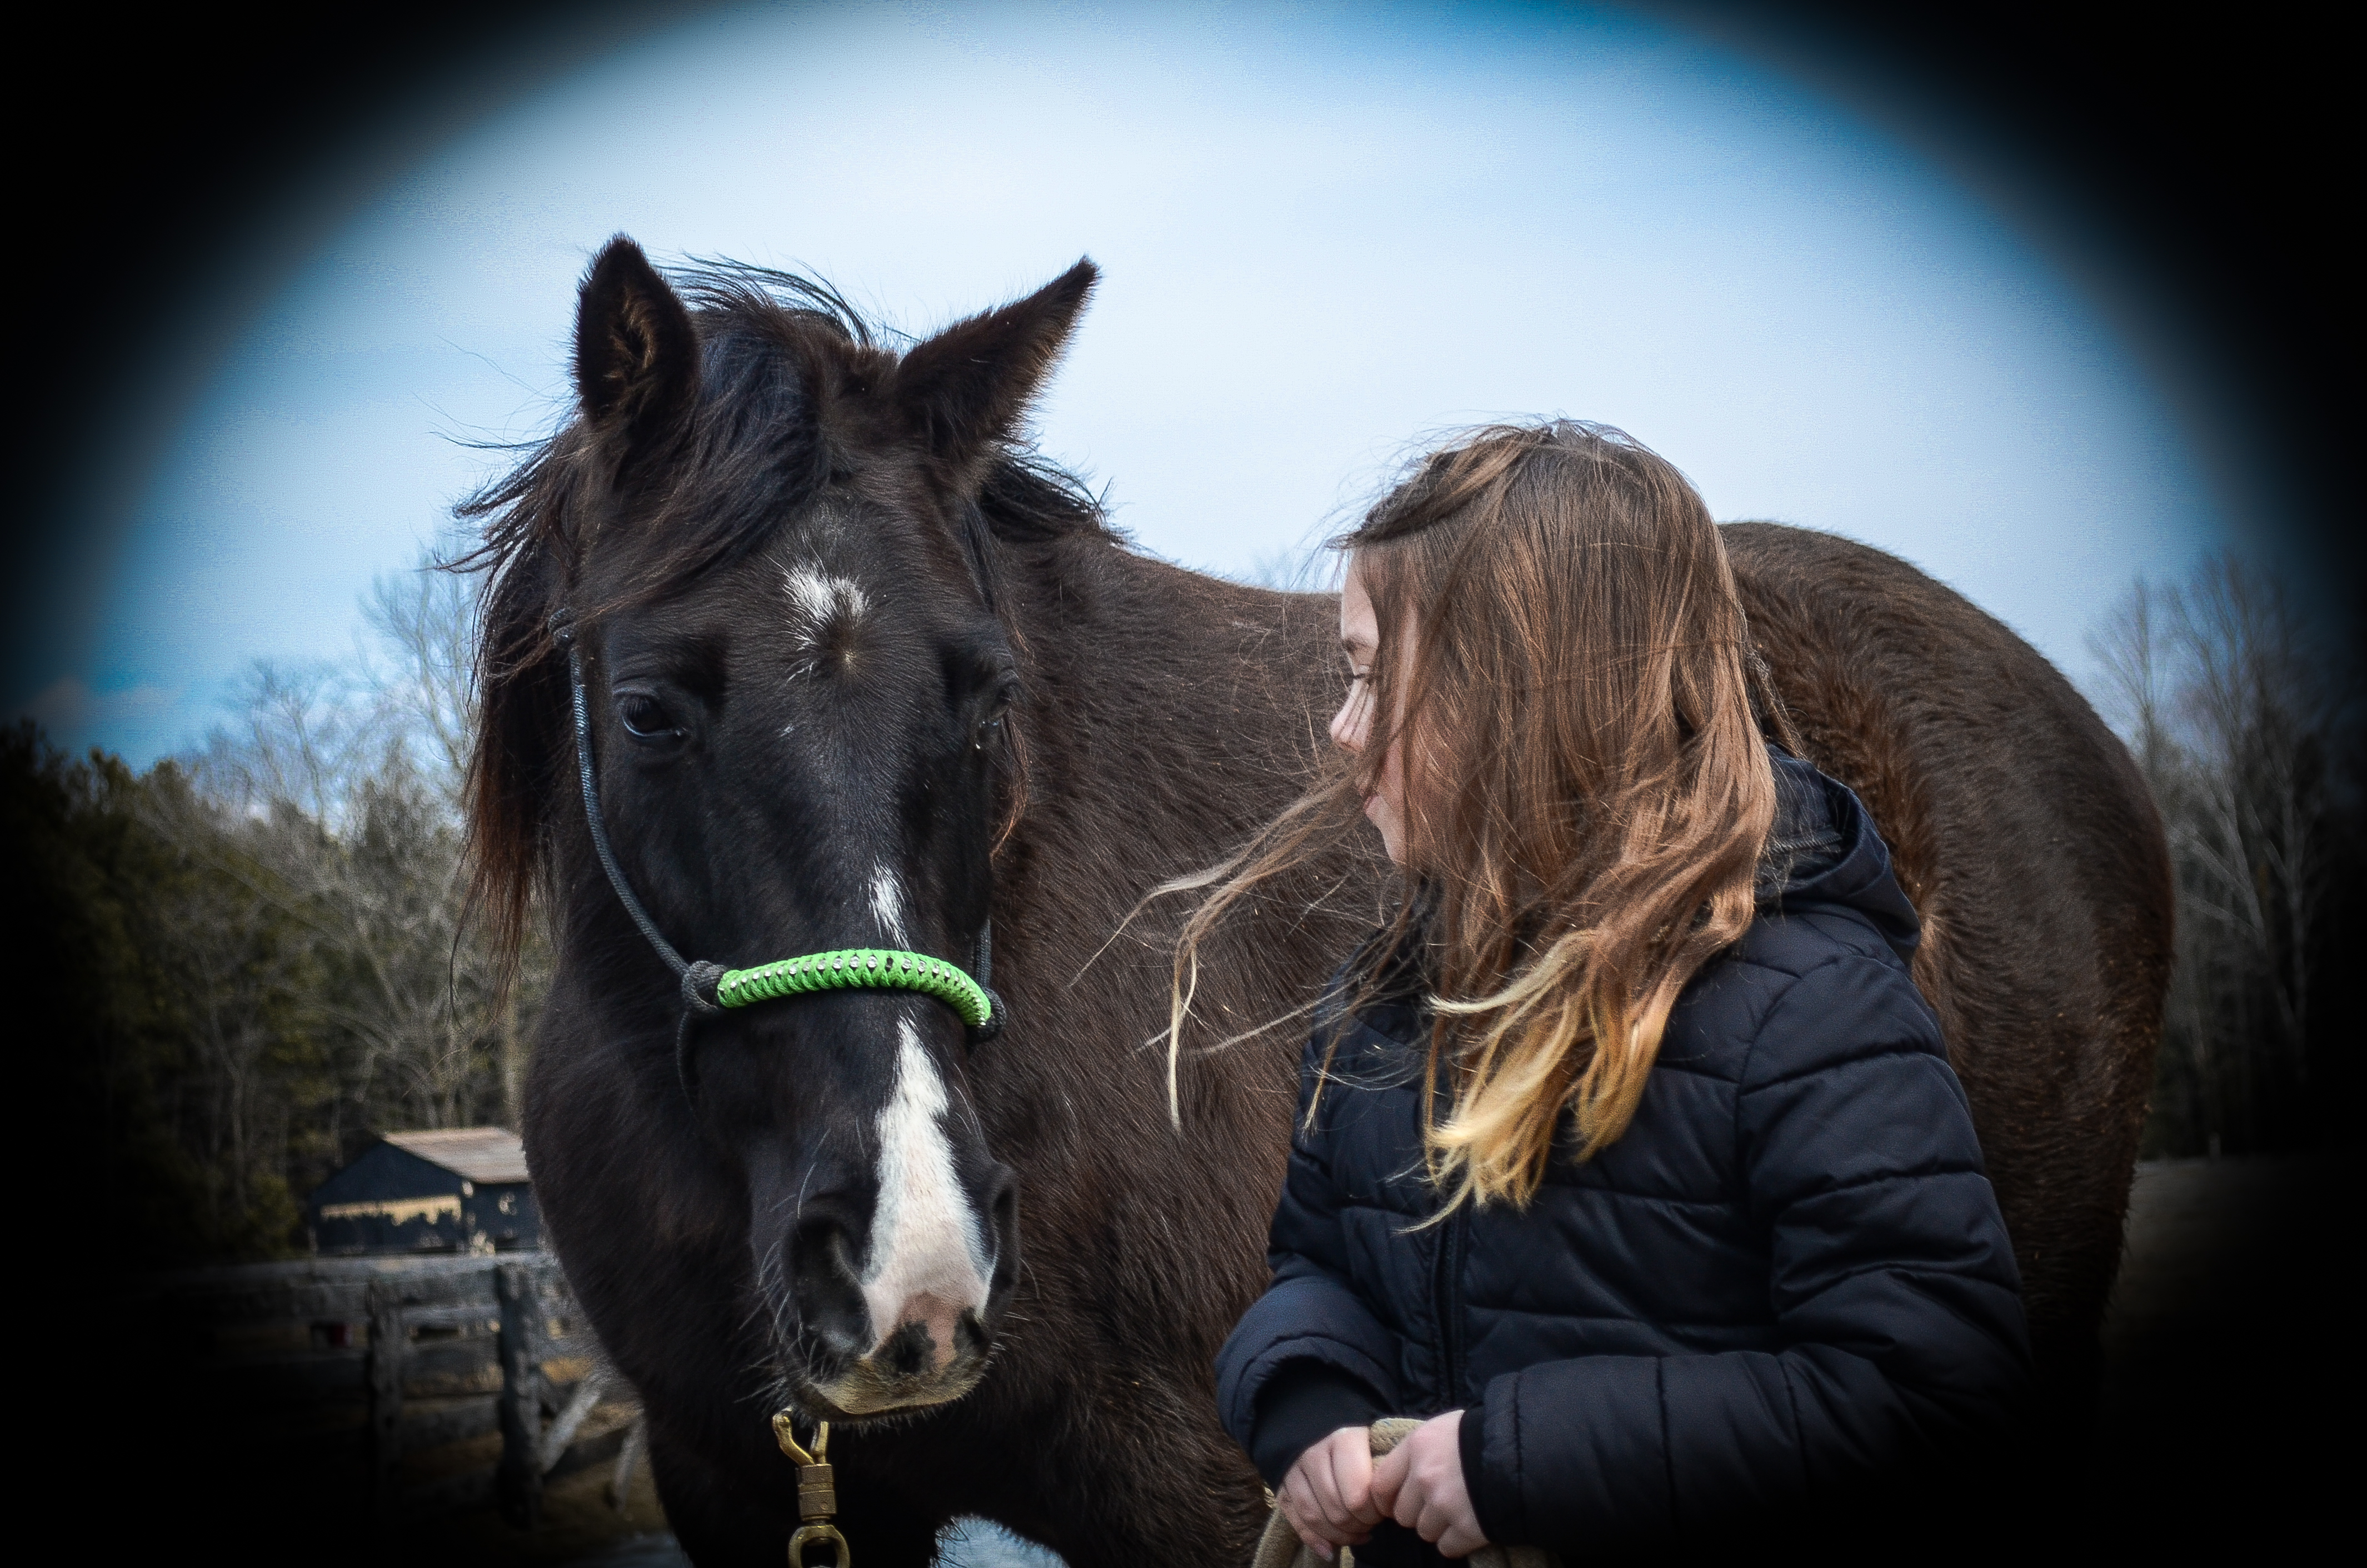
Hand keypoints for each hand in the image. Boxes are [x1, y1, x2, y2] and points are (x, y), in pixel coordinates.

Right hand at [1276, 1425, 1384, 1559]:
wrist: (1311, 1413)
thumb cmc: (1354, 1431)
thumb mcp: (1373, 1435)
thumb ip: (1382, 1466)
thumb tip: (1390, 1506)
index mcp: (1342, 1439)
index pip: (1358, 1495)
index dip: (1374, 1513)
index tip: (1384, 1510)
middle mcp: (1313, 1453)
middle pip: (1337, 1510)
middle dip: (1359, 1525)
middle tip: (1371, 1522)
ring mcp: (1293, 1469)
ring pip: (1314, 1518)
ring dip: (1339, 1535)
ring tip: (1356, 1534)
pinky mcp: (1280, 1483)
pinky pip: (1295, 1520)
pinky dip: (1314, 1540)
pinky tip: (1331, 1550)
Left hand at [1368, 1410, 1486, 1558]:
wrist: (1525, 1451)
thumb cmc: (1483, 1434)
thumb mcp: (1445, 1428)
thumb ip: (1421, 1450)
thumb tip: (1404, 1471)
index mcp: (1416, 1447)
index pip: (1380, 1485)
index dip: (1386, 1499)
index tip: (1395, 1503)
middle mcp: (1424, 1477)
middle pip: (1402, 1514)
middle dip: (1418, 1513)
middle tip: (1438, 1504)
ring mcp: (1444, 1505)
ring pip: (1424, 1532)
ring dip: (1438, 1527)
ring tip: (1459, 1510)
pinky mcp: (1466, 1528)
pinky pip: (1446, 1547)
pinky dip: (1456, 1541)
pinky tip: (1469, 1525)